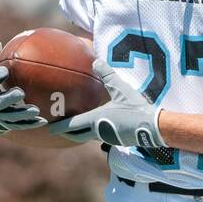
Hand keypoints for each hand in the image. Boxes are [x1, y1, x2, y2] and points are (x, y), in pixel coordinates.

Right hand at [0, 42, 47, 135]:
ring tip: (36, 110)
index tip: (5, 70)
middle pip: (0, 103)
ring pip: (12, 116)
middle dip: (9, 98)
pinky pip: (20, 125)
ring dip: (24, 114)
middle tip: (21, 93)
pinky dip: (31, 124)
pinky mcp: (8, 125)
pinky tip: (43, 121)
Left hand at [51, 59, 165, 149]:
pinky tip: (99, 126)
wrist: (153, 128)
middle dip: (66, 133)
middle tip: (57, 130)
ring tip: (76, 127)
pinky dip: (94, 132)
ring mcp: (108, 137)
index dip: (59, 127)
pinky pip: (101, 135)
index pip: (72, 126)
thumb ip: (107, 75)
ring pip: (90, 136)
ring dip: (80, 133)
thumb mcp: (121, 89)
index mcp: (96, 120)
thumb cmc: (136, 108)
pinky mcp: (118, 140)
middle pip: (77, 135)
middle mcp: (99, 131)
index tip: (48, 128)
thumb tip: (95, 61)